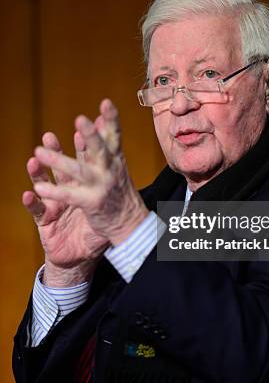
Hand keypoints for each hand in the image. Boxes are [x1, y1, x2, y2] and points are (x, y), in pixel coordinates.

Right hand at [23, 132, 109, 285]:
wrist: (83, 254)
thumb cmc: (98, 227)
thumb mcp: (110, 205)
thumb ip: (114, 184)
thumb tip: (124, 163)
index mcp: (87, 183)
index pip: (86, 160)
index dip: (84, 144)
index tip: (83, 127)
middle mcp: (70, 189)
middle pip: (63, 166)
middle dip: (57, 151)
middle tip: (50, 136)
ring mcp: (56, 203)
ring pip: (45, 184)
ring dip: (38, 172)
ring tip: (34, 159)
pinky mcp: (46, 220)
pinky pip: (38, 210)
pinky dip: (33, 202)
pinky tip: (30, 194)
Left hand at [32, 99, 147, 245]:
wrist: (131, 224)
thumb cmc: (120, 190)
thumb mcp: (116, 164)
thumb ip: (107, 143)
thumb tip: (100, 118)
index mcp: (116, 158)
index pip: (115, 136)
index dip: (111, 119)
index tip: (106, 102)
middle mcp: (110, 170)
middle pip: (100, 150)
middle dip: (91, 135)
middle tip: (80, 119)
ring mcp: (101, 186)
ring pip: (79, 172)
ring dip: (58, 161)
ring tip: (38, 152)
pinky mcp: (92, 204)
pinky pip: (70, 196)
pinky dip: (55, 192)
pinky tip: (39, 188)